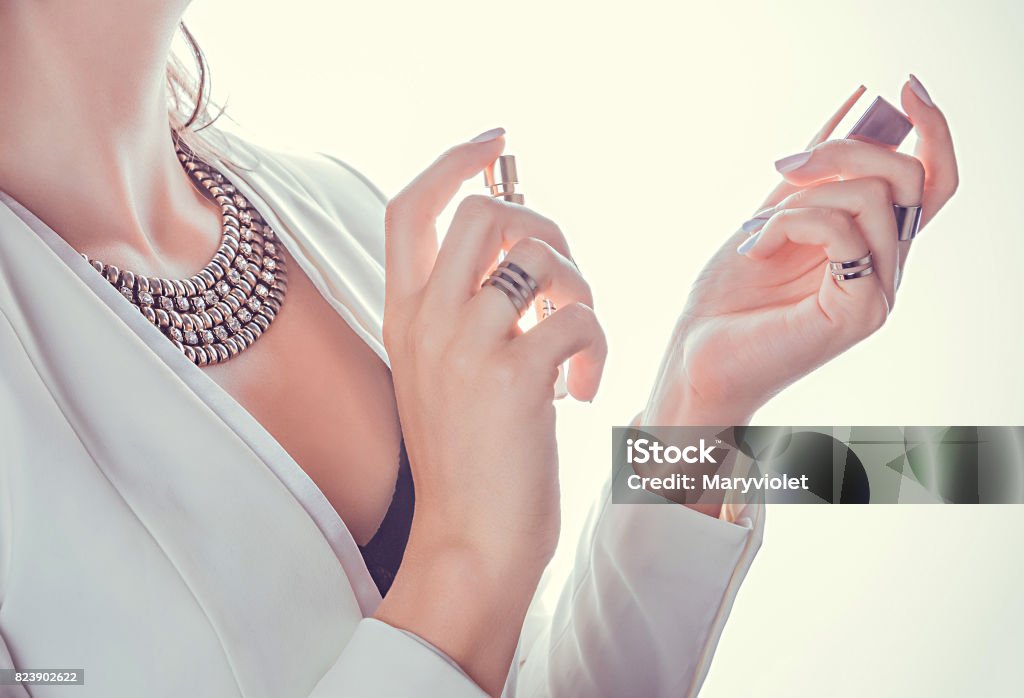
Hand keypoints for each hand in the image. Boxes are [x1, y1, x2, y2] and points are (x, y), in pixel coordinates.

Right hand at [374, 129, 605, 694]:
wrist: (469, 543)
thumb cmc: (467, 462)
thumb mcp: (444, 376)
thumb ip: (466, 314)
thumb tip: (524, 261)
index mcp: (404, 316)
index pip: (410, 207)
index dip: (454, 161)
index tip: (496, 142)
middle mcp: (427, 319)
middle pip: (486, 210)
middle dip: (543, 222)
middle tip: (563, 275)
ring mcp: (468, 345)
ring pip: (540, 254)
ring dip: (579, 284)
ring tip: (579, 334)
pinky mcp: (515, 376)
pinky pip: (579, 317)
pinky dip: (597, 345)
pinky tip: (584, 389)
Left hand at [643, 77, 958, 428]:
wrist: (697, 359)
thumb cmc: (729, 299)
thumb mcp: (771, 215)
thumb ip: (813, 173)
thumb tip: (854, 105)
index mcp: (872, 246)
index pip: (930, 183)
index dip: (933, 130)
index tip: (902, 87)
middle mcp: (888, 269)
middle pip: (908, 178)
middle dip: (843, 150)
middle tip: (784, 167)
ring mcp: (880, 292)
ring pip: (871, 198)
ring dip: (800, 199)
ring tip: (755, 234)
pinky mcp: (860, 311)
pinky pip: (844, 233)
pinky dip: (791, 225)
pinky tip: (756, 249)